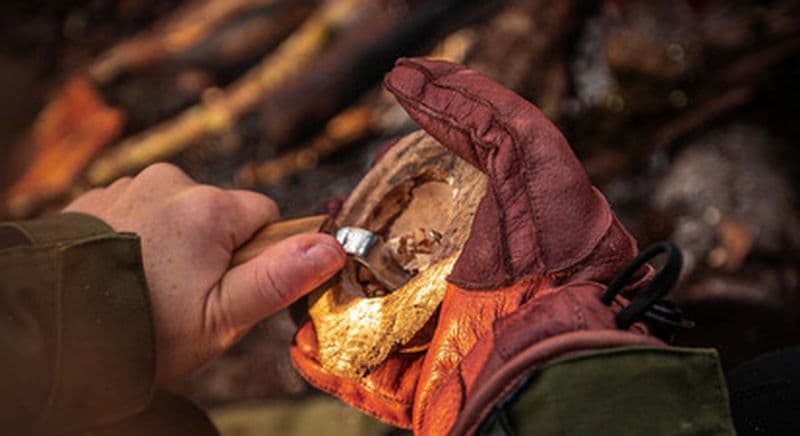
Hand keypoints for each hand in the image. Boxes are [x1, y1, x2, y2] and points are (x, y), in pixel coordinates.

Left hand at [64, 163, 345, 384]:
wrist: (52, 331)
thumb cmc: (147, 329)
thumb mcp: (223, 316)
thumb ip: (281, 277)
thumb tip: (333, 247)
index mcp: (207, 206)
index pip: (265, 213)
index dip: (257, 254)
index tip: (229, 286)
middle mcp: (168, 182)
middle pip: (221, 212)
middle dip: (214, 248)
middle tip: (186, 296)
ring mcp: (128, 186)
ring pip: (180, 212)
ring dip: (175, 242)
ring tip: (149, 287)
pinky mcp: (97, 198)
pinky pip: (140, 211)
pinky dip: (139, 236)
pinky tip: (123, 271)